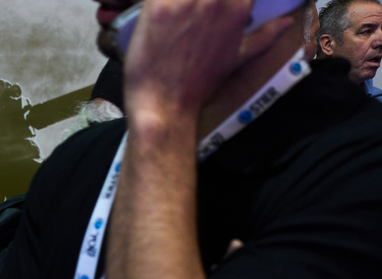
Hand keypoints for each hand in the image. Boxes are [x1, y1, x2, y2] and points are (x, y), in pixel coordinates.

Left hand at [123, 0, 292, 121]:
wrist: (164, 103)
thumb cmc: (200, 84)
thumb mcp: (238, 59)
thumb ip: (264, 37)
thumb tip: (286, 23)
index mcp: (238, 6)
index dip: (227, 0)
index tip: (214, 6)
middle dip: (201, 2)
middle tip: (194, 12)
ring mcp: (186, 0)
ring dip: (182, 1)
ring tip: (178, 16)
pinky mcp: (158, 5)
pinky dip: (157, 0)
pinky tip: (158, 10)